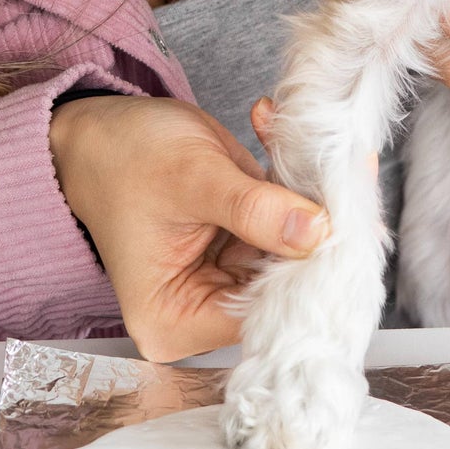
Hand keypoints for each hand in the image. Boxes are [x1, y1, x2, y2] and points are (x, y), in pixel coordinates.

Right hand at [49, 94, 329, 361]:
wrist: (97, 129)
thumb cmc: (121, 156)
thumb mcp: (192, 178)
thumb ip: (254, 208)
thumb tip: (318, 232)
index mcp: (174, 319)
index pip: (263, 315)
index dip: (310, 272)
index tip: (352, 226)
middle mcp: (199, 311)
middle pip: (283, 285)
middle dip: (319, 228)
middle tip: (351, 171)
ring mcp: (220, 278)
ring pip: (290, 251)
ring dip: (308, 197)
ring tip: (318, 151)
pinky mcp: (236, 248)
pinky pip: (281, 225)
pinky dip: (289, 184)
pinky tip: (279, 139)